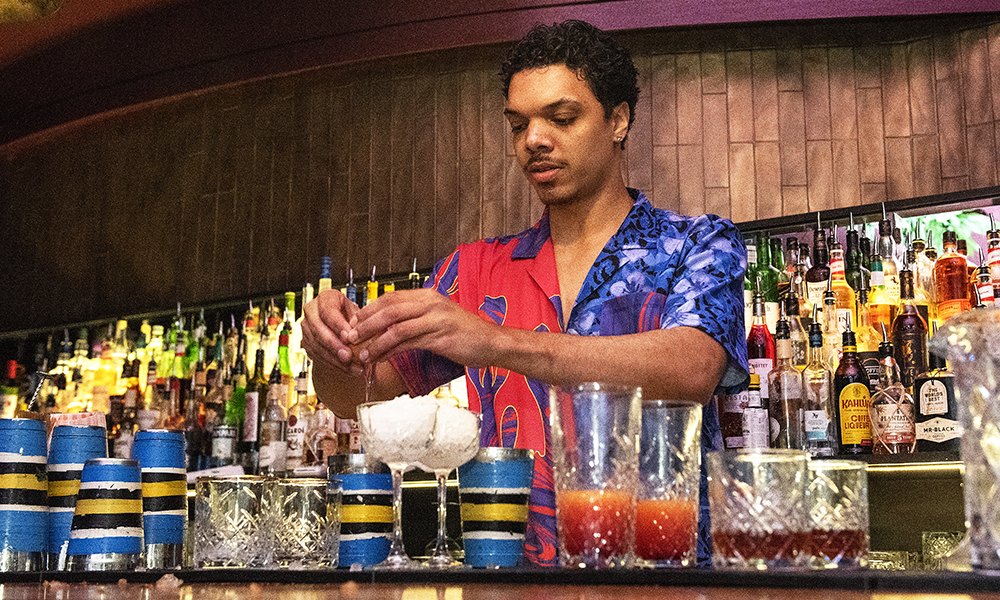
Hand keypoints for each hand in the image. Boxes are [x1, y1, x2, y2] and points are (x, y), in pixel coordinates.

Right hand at [301, 289, 363, 376]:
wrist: (343, 324)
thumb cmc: (352, 315)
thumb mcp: (358, 312)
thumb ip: (359, 321)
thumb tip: (360, 331)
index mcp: (325, 298)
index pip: (328, 311)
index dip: (338, 325)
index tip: (349, 336)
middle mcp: (311, 311)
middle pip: (318, 329)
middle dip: (334, 345)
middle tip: (347, 356)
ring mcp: (306, 327)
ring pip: (316, 345)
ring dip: (334, 359)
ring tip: (352, 367)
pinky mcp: (306, 343)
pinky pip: (317, 355)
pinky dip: (333, 364)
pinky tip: (347, 369)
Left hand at [348, 289, 496, 366]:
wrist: (492, 343)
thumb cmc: (465, 335)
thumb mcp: (439, 321)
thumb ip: (416, 320)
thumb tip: (389, 328)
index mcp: (428, 296)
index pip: (391, 297)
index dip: (370, 309)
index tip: (355, 323)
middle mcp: (431, 303)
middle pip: (389, 308)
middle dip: (367, 323)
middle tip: (351, 336)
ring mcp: (436, 318)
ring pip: (396, 326)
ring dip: (375, 340)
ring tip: (362, 353)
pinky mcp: (440, 336)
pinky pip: (408, 342)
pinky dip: (391, 350)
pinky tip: (381, 358)